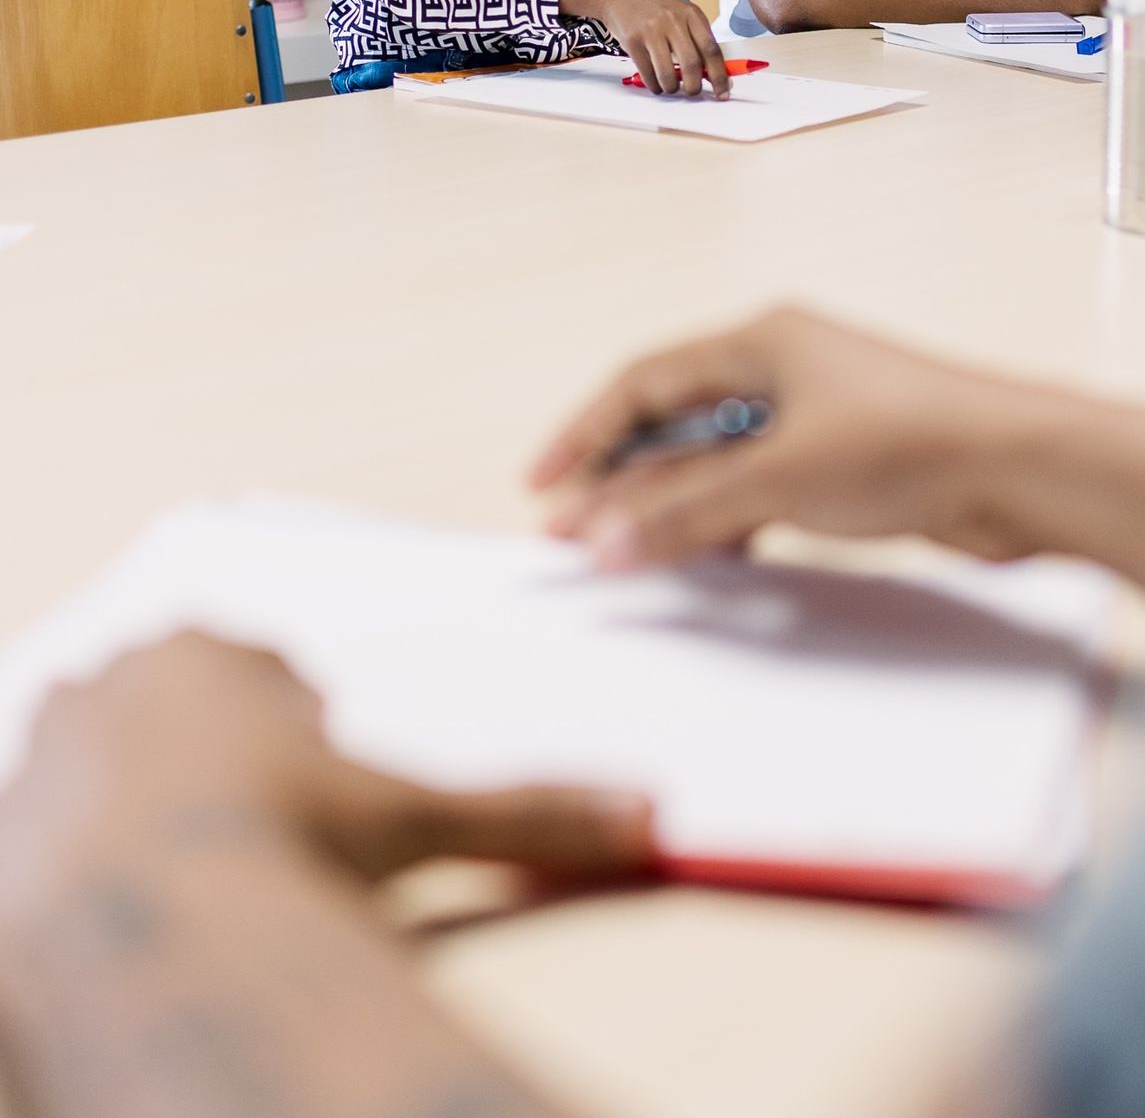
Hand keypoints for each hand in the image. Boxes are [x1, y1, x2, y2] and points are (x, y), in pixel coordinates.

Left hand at [0, 635, 653, 912]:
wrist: (150, 930)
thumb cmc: (279, 851)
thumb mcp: (416, 822)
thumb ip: (530, 812)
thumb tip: (644, 812)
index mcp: (212, 651)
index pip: (258, 673)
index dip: (295, 738)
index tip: (311, 794)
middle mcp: (118, 678)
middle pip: (180, 713)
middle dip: (219, 767)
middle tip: (259, 839)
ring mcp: (49, 744)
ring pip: (110, 765)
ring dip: (147, 808)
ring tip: (195, 877)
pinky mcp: (6, 811)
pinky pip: (49, 826)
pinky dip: (84, 859)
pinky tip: (131, 907)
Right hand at [530, 307, 1054, 570]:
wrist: (1023, 469)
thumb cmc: (914, 442)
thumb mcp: (781, 477)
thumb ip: (687, 511)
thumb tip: (606, 539)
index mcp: (762, 339)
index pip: (646, 381)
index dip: (587, 432)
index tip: (544, 483)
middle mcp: (786, 366)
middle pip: (679, 421)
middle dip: (625, 479)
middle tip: (578, 535)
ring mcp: (818, 412)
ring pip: (720, 460)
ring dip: (676, 506)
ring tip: (634, 557)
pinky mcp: (848, 459)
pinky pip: (762, 486)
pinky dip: (730, 520)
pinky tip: (713, 559)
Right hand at [563, 0, 730, 97]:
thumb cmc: (653, 5)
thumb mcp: (680, 13)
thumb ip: (696, 38)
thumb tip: (712, 73)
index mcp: (692, 15)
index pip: (712, 50)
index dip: (720, 76)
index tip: (723, 93)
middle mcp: (674, 22)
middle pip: (692, 65)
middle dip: (694, 87)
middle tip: (692, 92)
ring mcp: (652, 31)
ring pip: (668, 74)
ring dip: (672, 89)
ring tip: (671, 88)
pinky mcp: (633, 41)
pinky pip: (648, 73)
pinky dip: (654, 85)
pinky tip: (655, 83)